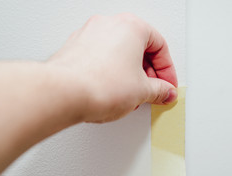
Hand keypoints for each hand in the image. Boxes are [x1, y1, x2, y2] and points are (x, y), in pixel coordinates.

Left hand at [48, 13, 177, 122]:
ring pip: (119, 53)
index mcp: (131, 26)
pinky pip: (101, 59)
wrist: (65, 93)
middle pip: (138, 48)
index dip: (167, 70)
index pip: (159, 46)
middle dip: (148, 73)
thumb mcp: (142, 90)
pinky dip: (111, 73)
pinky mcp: (75, 48)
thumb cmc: (99, 84)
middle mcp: (109, 24)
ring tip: (132, 94)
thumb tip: (163, 92)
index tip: (166, 85)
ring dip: (130, 74)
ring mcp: (89, 34)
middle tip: (153, 90)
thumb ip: (159, 90)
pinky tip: (112, 91)